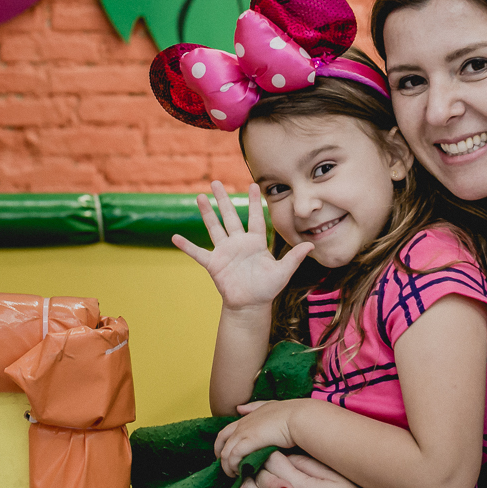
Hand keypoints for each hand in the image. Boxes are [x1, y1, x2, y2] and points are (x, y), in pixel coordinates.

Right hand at [173, 181, 312, 312]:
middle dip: (223, 200)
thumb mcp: (283, 272)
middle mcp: (239, 243)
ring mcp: (225, 252)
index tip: (253, 184)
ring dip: (206, 213)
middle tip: (215, 182)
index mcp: (255, 242)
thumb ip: (294, 258)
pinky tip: (175, 237)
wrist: (251, 305)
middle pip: (229, 216)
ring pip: (214, 228)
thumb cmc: (267, 288)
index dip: (253, 202)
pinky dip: (186, 246)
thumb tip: (311, 245)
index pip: (254, 218)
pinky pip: (198, 253)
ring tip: (199, 197)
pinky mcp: (214, 264)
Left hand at [214, 399, 299, 476]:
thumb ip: (254, 407)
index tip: (225, 456)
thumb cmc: (291, 414)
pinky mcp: (249, 441)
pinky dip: (233, 466)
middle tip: (226, 469)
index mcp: (247, 417)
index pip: (226, 431)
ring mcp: (244, 432)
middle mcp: (242, 424)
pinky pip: (233, 456)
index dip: (222, 444)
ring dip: (227, 466)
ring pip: (225, 452)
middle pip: (220, 441)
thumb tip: (239, 408)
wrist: (299, 417)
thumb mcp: (270, 407)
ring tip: (235, 476)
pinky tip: (241, 473)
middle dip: (220, 456)